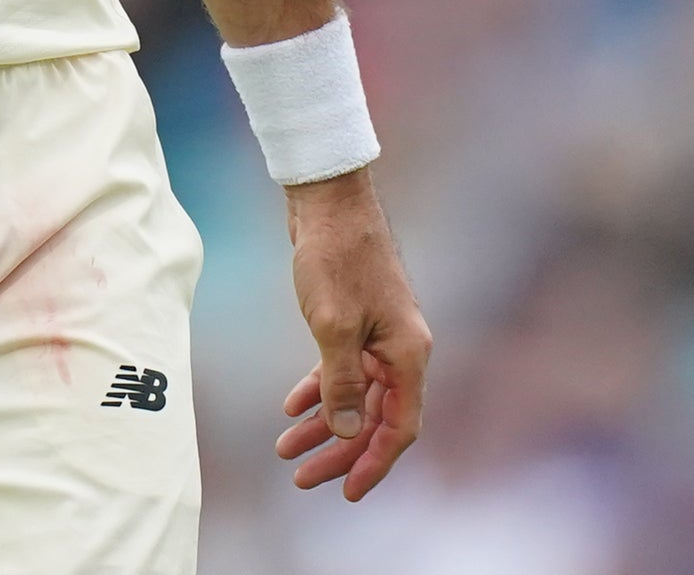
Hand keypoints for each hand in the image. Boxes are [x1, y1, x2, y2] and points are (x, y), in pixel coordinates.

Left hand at [275, 169, 430, 499]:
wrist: (328, 200)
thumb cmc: (335, 256)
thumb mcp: (332, 325)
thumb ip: (341, 381)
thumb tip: (343, 432)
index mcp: (408, 356)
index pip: (398, 427)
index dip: (373, 463)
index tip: (346, 492)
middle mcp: (401, 350)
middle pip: (374, 417)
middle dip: (339, 450)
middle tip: (301, 477)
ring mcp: (380, 335)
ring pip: (355, 395)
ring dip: (323, 424)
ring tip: (285, 449)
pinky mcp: (356, 321)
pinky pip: (342, 369)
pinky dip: (319, 389)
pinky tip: (291, 406)